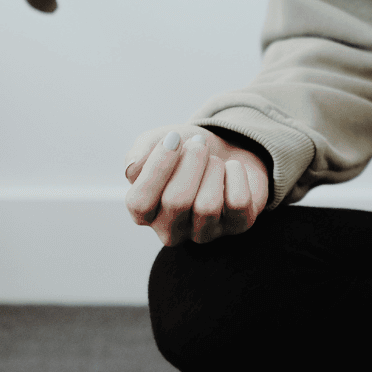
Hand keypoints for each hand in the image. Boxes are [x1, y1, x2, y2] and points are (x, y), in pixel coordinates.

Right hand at [124, 124, 269, 245]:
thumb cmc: (185, 151)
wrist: (226, 148)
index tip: (173, 138)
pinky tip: (232, 170)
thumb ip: (141, 151)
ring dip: (213, 169)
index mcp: (144, 213)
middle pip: (177, 202)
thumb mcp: (159, 141)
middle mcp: (171, 230)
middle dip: (191, 163)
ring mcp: (205, 233)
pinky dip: (237, 175)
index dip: (157, 167)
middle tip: (199, 144)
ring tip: (214, 160)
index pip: (139, 202)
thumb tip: (133, 167)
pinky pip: (238, 202)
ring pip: (208, 205)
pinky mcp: (237, 226)